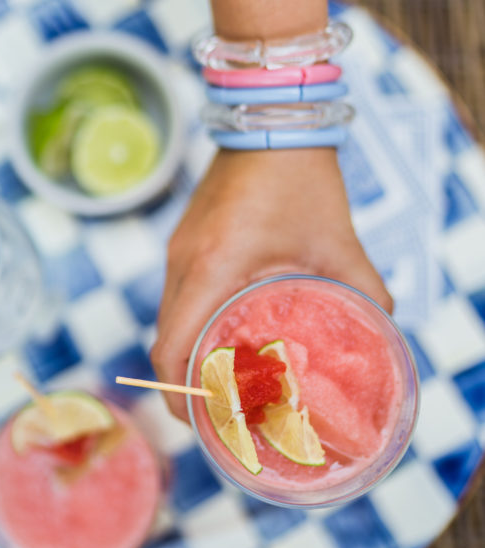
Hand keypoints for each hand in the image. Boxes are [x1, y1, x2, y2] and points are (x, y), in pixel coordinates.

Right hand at [151, 147, 391, 421]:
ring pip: (168, 320)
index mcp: (209, 268)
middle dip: (185, 387)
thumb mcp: (337, 243)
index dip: (181, 397)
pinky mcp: (184, 242)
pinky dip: (190, 328)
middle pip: (165, 343)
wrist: (270, 121)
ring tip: (224, 385)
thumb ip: (364, 292)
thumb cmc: (300, 179)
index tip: (206, 425)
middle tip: (222, 417)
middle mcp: (181, 263)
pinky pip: (176, 298)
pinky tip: (224, 338)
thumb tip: (381, 333)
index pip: (172, 350)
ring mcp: (177, 251)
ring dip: (187, 357)